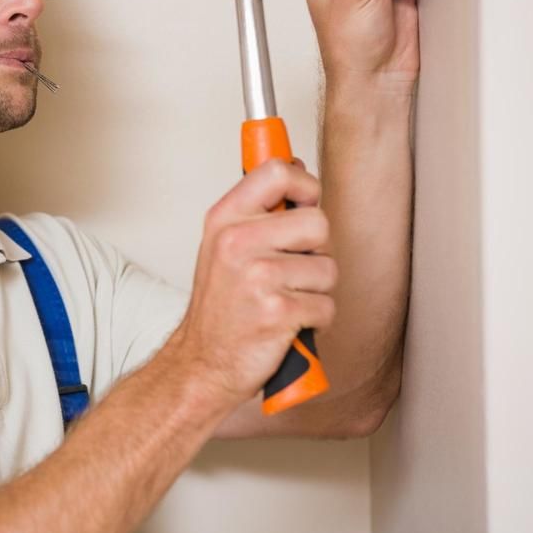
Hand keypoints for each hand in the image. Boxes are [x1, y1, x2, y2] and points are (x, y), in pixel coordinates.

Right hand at [169, 159, 337, 404]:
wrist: (204, 362)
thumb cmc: (221, 306)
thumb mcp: (224, 244)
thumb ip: (259, 209)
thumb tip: (297, 169)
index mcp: (225, 219)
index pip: (277, 172)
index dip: (305, 186)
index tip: (304, 203)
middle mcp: (237, 242)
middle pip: (318, 222)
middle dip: (315, 252)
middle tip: (288, 271)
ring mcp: (257, 277)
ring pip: (328, 269)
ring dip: (316, 291)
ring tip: (284, 300)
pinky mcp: (277, 312)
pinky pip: (327, 306)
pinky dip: (315, 320)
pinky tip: (287, 323)